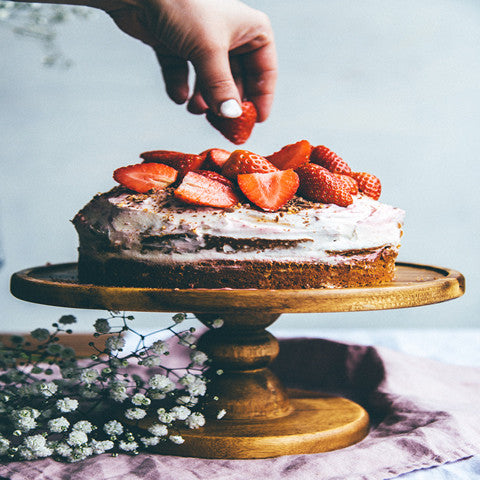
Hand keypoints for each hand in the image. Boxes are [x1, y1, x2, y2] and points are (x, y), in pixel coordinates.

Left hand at [102, 0, 276, 120]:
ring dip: (204, 99)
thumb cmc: (183, 5)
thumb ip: (221, 87)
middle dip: (227, 103)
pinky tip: (178, 97)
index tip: (256, 122)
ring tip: (195, 110)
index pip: (265, 70)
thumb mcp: (209, 50)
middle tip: (222, 125)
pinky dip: (181, 88)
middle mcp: (229, 35)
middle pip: (236, 80)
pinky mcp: (176, 45)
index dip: (262, 98)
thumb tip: (232, 116)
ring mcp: (201, 41)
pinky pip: (184, 74)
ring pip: (210, 80)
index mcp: (250, 30)